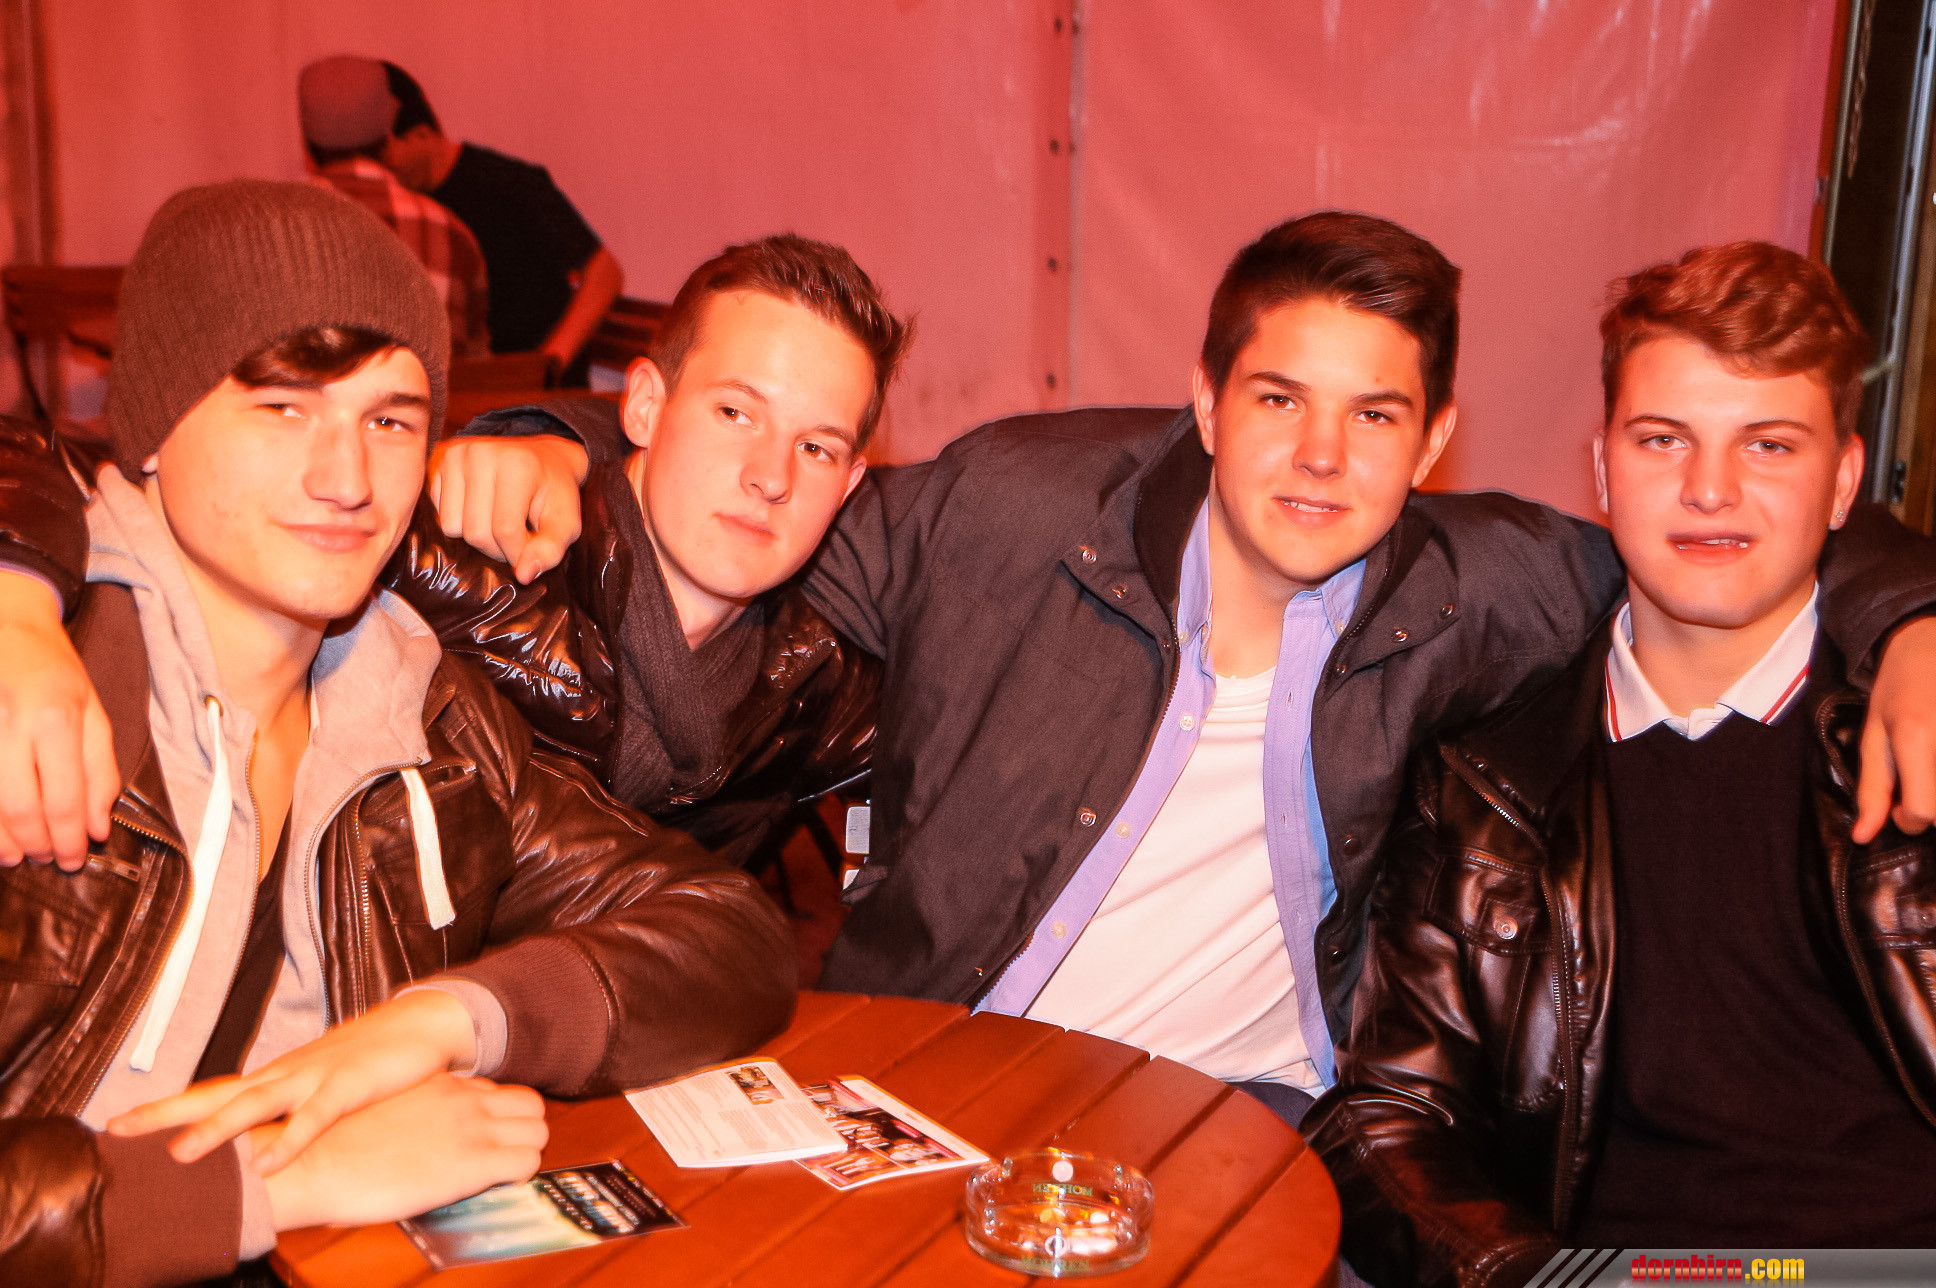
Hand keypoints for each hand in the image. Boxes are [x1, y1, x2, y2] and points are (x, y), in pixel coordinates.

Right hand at [0, 572, 116, 869]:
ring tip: (17, 856)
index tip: (75, 859)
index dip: (70, 839)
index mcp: (55, 717)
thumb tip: (99, 828)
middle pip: (20, 808)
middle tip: (47, 860)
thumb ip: (101, 771)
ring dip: (2, 842)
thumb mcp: (93, 711)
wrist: (4, 623)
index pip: (64, 799)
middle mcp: (10, 723)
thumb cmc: (53, 671)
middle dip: (37, 845)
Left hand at [107, 988, 476, 1172]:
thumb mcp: (321, 1084)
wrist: (420, 1024)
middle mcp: (284, 1074)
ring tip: (181, 1154)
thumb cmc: (370, 1058)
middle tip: (121, 1130)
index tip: (119, 1123)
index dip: (165, 1109)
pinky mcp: (348, 1086)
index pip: (210, 1091)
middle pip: (216, 1095)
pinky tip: (267, 1163)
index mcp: (277, 1075)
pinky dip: (289, 1140)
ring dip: (217, 1128)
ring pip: (256, 1104)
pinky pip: (314, 1117)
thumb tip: (257, 1140)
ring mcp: (314, 1077)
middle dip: (166, 1114)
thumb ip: (290, 1108)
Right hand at [261, 1074, 546, 1231]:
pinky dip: (522, 1175)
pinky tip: (500, 1185)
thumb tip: (421, 1127)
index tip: (489, 1136)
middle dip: (525, 1130)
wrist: (315, 1161)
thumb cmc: (335, 1143)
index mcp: (441, 1085)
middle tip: (507, 1154)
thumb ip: (415, 1110)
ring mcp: (473, 1129)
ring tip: (503, 1172)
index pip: (497, 1091)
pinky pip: (528, 1163)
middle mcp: (464, 1100)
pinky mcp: (474, 1163)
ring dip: (528, 1151)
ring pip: (539, 1129)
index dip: (498, 1117)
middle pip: (529, 1104)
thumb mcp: (386, 1108)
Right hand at [428, 434, 587, 582]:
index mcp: (518, 464)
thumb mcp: (566, 522)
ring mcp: (455, 454)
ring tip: (496, 522)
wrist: (541, 457)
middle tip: (514, 537)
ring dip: (475, 537)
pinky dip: (458, 521)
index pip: (505, 530)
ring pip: (451, 527)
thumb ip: (550, 550)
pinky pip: (437, 514)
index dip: (517, 552)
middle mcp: (481, 453)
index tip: (529, 551)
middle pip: (475, 532)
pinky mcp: (437, 461)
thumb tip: (523, 575)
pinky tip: (478, 509)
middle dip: (496, 548)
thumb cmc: (554, 493)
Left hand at [1855, 616, 1935, 842]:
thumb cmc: (1899, 686)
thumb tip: (1863, 837)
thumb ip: (1871, 789)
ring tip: (1929, 760)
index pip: (1927, 811)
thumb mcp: (1874, 734)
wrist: (1933, 641)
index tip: (1903, 808)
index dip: (1912, 820)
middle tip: (1920, 777)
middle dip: (1932, 804)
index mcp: (1917, 737)